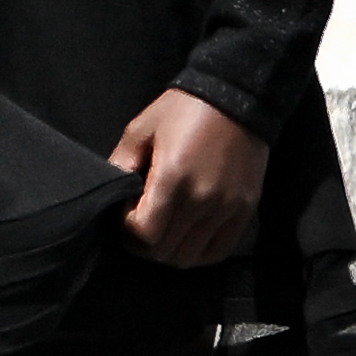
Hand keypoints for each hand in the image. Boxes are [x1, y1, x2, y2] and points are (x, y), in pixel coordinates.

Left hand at [111, 86, 267, 263]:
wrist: (236, 98)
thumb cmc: (184, 109)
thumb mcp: (142, 129)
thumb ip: (121, 163)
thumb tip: (110, 193)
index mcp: (173, 178)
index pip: (145, 234)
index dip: (126, 232)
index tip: (123, 216)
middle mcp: (202, 200)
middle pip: (165, 251)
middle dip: (143, 245)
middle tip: (137, 226)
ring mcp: (226, 209)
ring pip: (190, 257)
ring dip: (169, 251)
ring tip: (161, 231)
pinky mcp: (244, 211)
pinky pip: (218, 251)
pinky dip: (198, 252)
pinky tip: (186, 235)